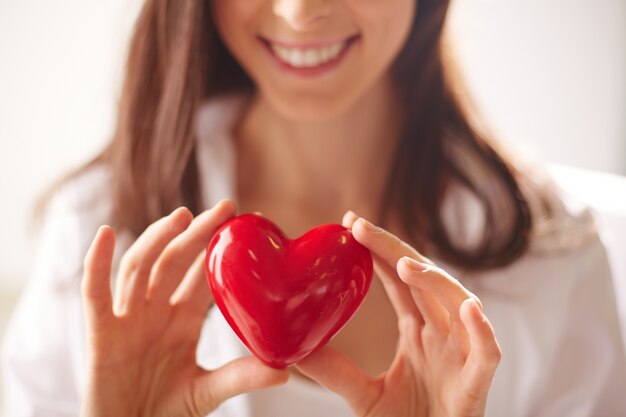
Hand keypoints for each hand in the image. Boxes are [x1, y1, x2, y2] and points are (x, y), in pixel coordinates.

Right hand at [80, 200, 287, 416]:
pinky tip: (104, 235)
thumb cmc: (166, 412)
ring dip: (157, 239)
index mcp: (182, 320)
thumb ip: (241, 376)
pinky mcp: (100, 333)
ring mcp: (127, 319)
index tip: (244, 222)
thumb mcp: (208, 391)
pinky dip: (96, 264)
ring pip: (140, 267)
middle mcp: (155, 312)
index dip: (218, 249)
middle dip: (196, 233)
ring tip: (182, 216)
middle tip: (223, 207)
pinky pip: (95, 293)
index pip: (202, 274)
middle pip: (174, 261)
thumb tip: (285, 369)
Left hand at [296, 212, 500, 416]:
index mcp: (418, 332)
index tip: (350, 225)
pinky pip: (487, 353)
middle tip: (360, 227)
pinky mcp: (476, 385)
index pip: (398, 281)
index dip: (378, 251)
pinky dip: (481, 331)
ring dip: (435, 281)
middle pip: (422, 280)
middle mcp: (442, 334)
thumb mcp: (363, 395)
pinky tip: (467, 311)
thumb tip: (294, 348)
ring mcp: (462, 356)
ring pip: (459, 305)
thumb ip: (335, 371)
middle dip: (394, 250)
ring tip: (404, 264)